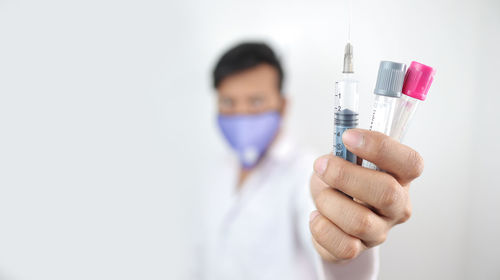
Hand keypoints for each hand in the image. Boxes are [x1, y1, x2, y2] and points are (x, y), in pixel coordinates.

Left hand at [309, 128, 423, 261]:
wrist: (328, 209)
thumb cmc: (341, 179)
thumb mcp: (344, 156)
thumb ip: (347, 145)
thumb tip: (344, 133)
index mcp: (401, 177)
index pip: (410, 163)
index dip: (380, 147)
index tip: (348, 136)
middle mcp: (397, 206)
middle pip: (387, 193)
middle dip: (345, 175)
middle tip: (322, 165)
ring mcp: (380, 231)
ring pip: (360, 222)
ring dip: (329, 202)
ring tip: (321, 193)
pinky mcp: (358, 250)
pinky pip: (343, 246)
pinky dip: (321, 227)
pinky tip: (317, 216)